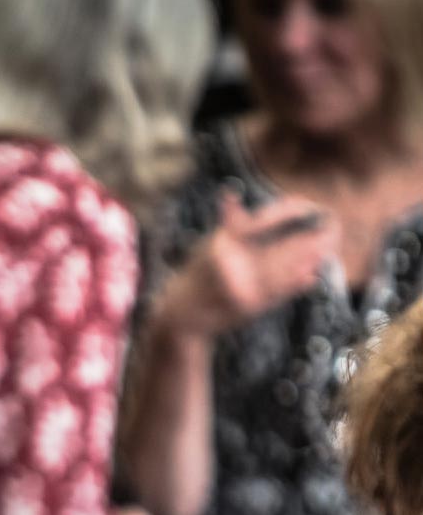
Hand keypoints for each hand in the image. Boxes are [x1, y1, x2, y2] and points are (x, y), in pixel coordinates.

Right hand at [157, 192, 337, 339]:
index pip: (268, 219)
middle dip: (313, 236)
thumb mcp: (209, 244)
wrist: (181, 316)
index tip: (311, 208)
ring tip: (331, 245)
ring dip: (314, 257)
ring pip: (289, 268)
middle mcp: (234, 263)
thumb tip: (242, 197)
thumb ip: (231, 222)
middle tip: (334, 226)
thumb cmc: (197, 276)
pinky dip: (301, 281)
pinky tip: (315, 272)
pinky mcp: (250, 307)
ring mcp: (243, 286)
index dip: (294, 211)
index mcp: (225, 241)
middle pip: (285, 245)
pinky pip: (283, 291)